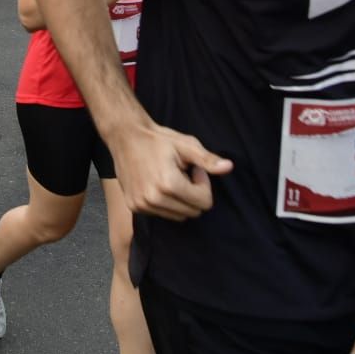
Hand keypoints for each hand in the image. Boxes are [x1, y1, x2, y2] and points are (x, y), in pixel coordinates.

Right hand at [110, 122, 233, 220]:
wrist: (125, 137)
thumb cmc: (158, 139)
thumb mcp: (186, 145)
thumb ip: (207, 160)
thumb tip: (229, 167)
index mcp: (169, 184)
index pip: (204, 202)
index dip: (203, 184)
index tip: (194, 169)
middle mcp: (154, 198)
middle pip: (192, 212)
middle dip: (193, 194)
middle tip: (183, 174)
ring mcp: (142, 204)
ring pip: (178, 216)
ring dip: (180, 200)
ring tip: (171, 178)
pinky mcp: (134, 207)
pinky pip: (162, 214)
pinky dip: (166, 203)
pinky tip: (158, 184)